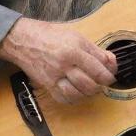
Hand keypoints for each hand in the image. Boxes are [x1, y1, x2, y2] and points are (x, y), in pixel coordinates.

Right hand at [0, 17, 116, 104]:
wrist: (23, 40)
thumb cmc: (51, 36)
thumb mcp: (76, 37)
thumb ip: (95, 51)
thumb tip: (111, 63)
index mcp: (73, 50)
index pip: (98, 69)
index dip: (109, 76)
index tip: (111, 77)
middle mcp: (64, 64)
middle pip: (89, 84)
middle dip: (99, 86)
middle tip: (101, 83)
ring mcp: (54, 76)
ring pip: (77, 94)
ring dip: (88, 94)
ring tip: (90, 88)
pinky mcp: (47, 85)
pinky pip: (63, 99)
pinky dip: (74, 99)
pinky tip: (77, 93)